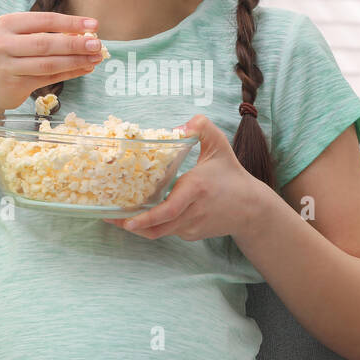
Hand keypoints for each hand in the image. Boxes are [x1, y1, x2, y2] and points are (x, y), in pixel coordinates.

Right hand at [0, 11, 106, 115]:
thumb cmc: (5, 55)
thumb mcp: (15, 36)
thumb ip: (42, 32)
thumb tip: (82, 33)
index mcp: (6, 24)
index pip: (44, 20)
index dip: (71, 23)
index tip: (94, 25)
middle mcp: (3, 44)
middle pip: (47, 43)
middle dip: (76, 44)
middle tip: (98, 44)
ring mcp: (7, 66)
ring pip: (49, 64)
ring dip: (76, 61)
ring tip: (96, 58)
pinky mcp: (15, 86)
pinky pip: (48, 78)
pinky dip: (69, 74)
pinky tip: (84, 69)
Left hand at [102, 114, 268, 240]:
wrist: (251, 209)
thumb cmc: (231, 175)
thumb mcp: (219, 146)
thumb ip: (201, 127)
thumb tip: (180, 124)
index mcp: (196, 189)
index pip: (169, 209)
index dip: (147, 217)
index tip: (128, 220)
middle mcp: (192, 212)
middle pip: (157, 227)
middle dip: (131, 224)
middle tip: (108, 217)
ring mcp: (192, 227)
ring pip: (159, 232)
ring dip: (138, 227)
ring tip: (117, 217)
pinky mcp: (192, 234)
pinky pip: (168, 230)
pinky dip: (154, 225)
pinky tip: (142, 215)